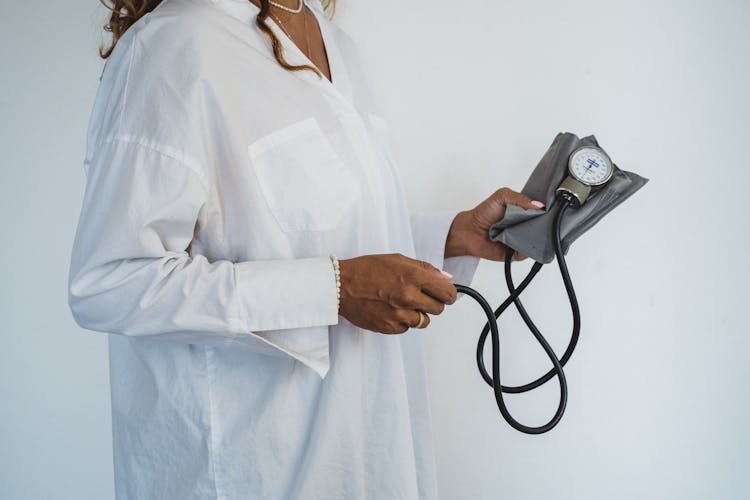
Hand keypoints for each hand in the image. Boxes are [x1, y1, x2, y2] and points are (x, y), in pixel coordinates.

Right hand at [338, 254, 456, 333]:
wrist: (340, 286)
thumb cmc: (367, 269)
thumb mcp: (397, 259)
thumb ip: (425, 269)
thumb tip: (447, 278)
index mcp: (413, 277)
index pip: (448, 292)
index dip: (448, 292)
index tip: (443, 292)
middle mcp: (408, 297)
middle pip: (439, 308)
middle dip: (433, 302)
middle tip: (419, 295)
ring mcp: (399, 314)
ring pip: (424, 321)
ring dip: (418, 313)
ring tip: (402, 302)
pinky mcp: (390, 327)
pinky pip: (407, 328)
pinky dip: (403, 321)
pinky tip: (391, 309)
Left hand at [444, 187, 544, 260]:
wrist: (469, 231)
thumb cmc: (484, 213)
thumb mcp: (502, 196)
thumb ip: (520, 198)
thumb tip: (539, 205)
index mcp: (525, 212)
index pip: (543, 212)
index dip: (548, 211)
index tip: (553, 209)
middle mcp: (525, 226)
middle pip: (544, 227)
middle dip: (546, 224)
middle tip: (546, 221)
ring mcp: (522, 240)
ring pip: (539, 241)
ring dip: (538, 237)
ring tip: (532, 230)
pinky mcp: (518, 253)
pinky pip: (529, 253)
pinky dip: (529, 248)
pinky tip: (524, 241)